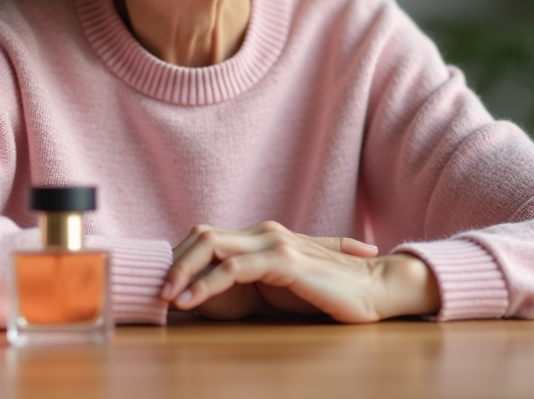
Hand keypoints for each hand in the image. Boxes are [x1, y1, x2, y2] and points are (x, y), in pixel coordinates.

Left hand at [160, 221, 439, 322]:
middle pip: (202, 235)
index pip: (207, 238)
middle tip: (154, 291)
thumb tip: (210, 300)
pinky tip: (190, 301)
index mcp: (262, 237)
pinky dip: (206, 284)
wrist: (378, 289)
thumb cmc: (332, 294)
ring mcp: (275, 243)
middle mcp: (265, 233)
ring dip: (181, 272)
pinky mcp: (286, 260)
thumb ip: (252, 286)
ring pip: (212, 246)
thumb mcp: (282, 289)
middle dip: (172, 262)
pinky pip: (234, 268)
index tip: (162, 285)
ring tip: (165, 297)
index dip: (180, 258)